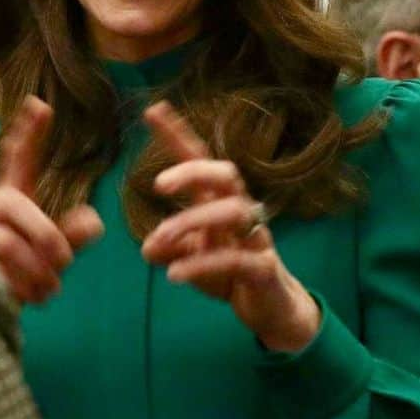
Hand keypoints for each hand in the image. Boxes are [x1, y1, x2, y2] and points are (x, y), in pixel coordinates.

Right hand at [0, 96, 102, 303]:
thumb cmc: (18, 275)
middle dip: (48, 239)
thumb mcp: (51, 255)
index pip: (20, 159)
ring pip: (7, 240)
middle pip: (18, 205)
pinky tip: (25, 297)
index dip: (30, 132)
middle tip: (63, 265)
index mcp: (11, 197)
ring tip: (45, 289)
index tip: (40, 103)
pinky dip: (19, 284)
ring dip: (35, 271)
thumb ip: (71, 235)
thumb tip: (94, 222)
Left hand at [140, 101, 320, 351]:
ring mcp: (256, 237)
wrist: (272, 309)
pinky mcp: (264, 268)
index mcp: (218, 201)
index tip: (153, 109)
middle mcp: (240, 211)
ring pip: (233, 212)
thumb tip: (147, 247)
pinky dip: (202, 264)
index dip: (177, 134)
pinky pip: (236, 260)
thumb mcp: (192, 258)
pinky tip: (174, 274)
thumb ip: (169, 248)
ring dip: (191, 222)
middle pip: (226, 174)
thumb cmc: (230, 273)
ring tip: (159, 239)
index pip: (199, 159)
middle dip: (194, 172)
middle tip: (158, 185)